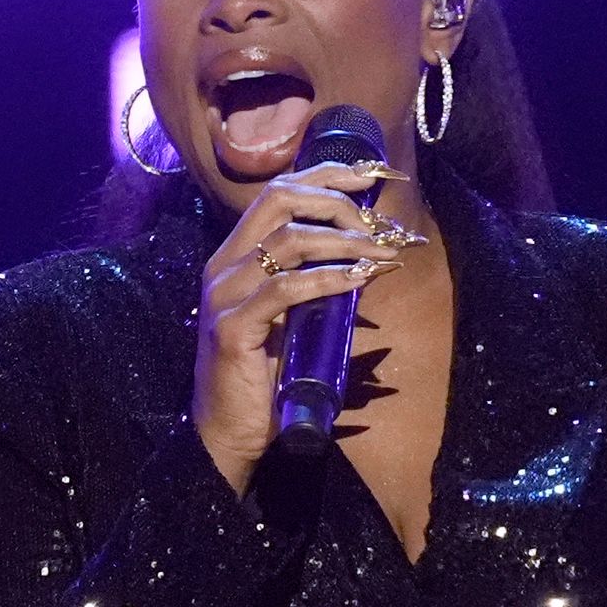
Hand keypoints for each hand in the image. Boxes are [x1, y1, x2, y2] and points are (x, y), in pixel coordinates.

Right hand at [191, 164, 421, 488]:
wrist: (228, 433)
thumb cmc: (265, 377)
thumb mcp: (297, 318)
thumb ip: (319, 284)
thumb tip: (372, 256)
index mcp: (235, 255)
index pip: (280, 191)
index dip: (328, 173)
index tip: (375, 174)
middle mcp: (224, 265)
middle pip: (280, 199)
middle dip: (337, 199)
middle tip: (380, 220)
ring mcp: (224, 295)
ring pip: (287, 241)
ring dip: (344, 241)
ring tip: (382, 252)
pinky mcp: (233, 329)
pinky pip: (286, 291)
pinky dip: (328, 279)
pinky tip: (359, 280)